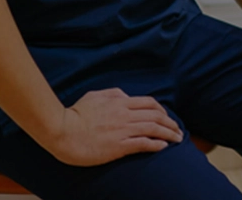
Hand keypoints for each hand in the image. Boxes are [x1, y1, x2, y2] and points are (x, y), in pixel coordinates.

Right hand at [45, 88, 183, 166]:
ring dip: (169, 134)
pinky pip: (143, 144)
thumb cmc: (74, 114)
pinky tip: (163, 147)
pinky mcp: (119, 146)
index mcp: (118, 102)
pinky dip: (156, 144)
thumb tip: (125, 96)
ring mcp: (122, 130)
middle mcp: (124, 114)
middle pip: (156, 115)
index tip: (167, 117)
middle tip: (178, 130)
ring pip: (153, 129)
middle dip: (171, 123)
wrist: (62, 131)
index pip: (149, 103)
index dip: (162, 110)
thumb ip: (112, 94)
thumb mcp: (93, 96)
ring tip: (177, 139)